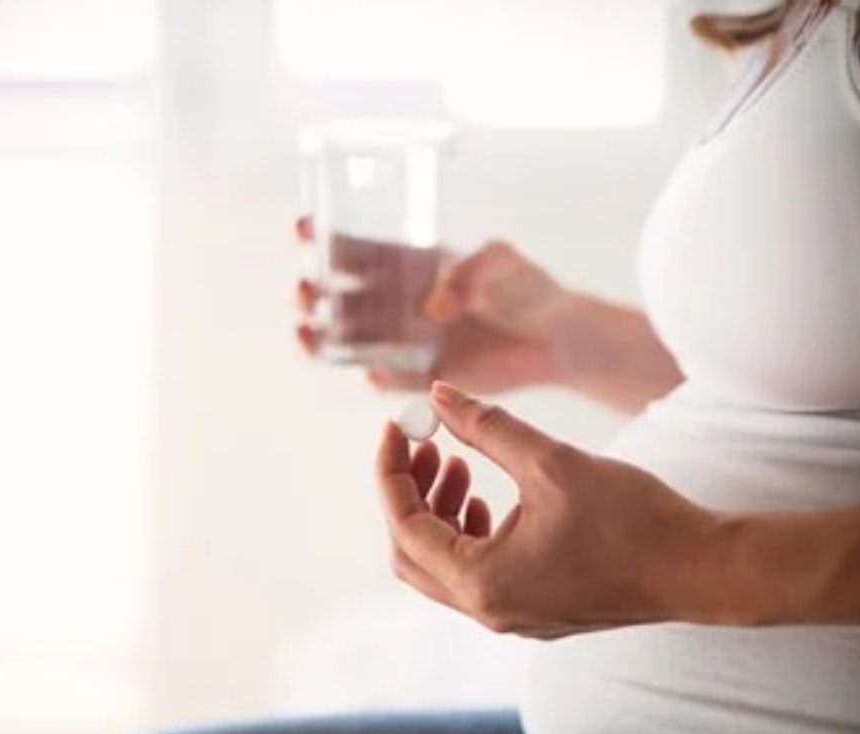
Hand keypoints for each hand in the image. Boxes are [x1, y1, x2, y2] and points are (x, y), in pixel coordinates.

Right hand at [294, 218, 577, 394]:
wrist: (556, 337)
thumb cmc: (528, 287)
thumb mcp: (503, 261)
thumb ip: (472, 272)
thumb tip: (433, 308)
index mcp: (407, 264)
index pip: (353, 247)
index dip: (322, 236)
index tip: (303, 227)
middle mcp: (397, 302)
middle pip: (335, 296)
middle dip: (310, 291)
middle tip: (306, 289)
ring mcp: (406, 340)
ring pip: (349, 341)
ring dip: (322, 338)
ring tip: (308, 333)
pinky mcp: (424, 375)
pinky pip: (390, 380)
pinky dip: (377, 378)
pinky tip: (373, 374)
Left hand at [375, 382, 725, 637]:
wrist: (700, 570)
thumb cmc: (632, 519)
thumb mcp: (550, 461)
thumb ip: (486, 428)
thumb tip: (439, 395)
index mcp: (482, 582)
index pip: (404, 525)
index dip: (392, 470)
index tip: (397, 425)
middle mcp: (489, 610)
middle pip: (413, 553)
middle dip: (411, 494)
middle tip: (426, 443)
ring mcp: (512, 616)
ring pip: (445, 565)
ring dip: (440, 511)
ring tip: (460, 463)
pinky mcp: (535, 610)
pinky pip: (479, 573)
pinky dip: (470, 532)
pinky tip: (491, 496)